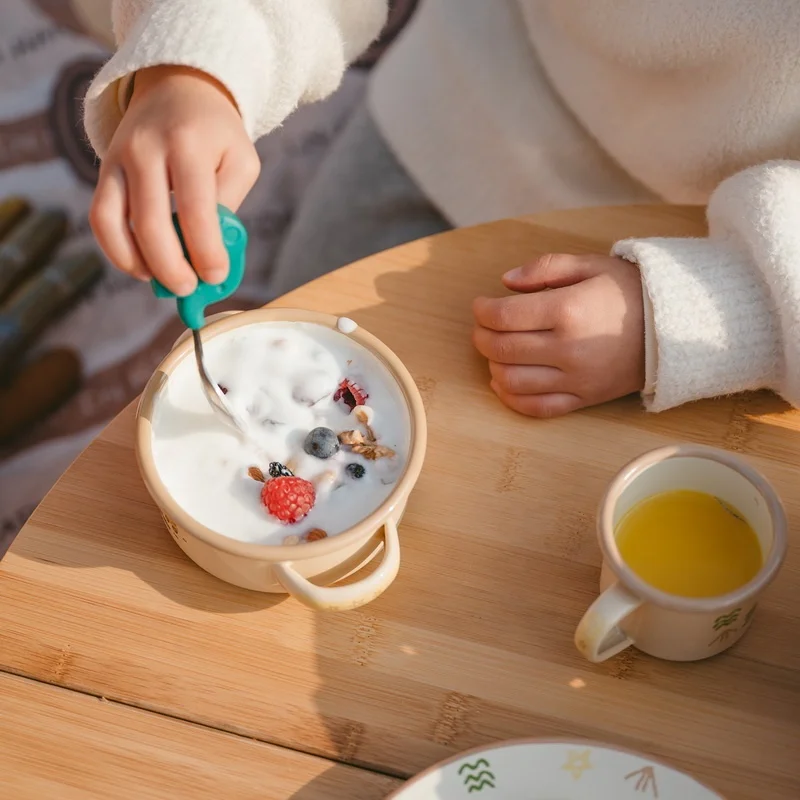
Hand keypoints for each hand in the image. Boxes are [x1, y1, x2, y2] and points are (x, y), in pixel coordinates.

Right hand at [90, 66, 260, 294]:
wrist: (177, 88)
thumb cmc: (216, 134)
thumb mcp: (240, 161)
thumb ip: (228, 205)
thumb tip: (211, 255)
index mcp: (188, 144)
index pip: (194, 210)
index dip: (205, 252)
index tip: (216, 277)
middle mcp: (146, 149)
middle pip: (150, 222)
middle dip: (171, 267)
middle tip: (189, 289)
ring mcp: (118, 159)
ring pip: (114, 222)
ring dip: (139, 263)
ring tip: (164, 281)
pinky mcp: (103, 170)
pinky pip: (100, 218)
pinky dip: (117, 251)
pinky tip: (141, 267)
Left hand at [473, 254, 645, 417]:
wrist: (675, 327)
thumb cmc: (629, 291)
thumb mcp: (590, 265)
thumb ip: (545, 268)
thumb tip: (505, 282)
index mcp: (568, 311)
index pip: (504, 316)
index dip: (482, 311)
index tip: (480, 306)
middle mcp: (569, 349)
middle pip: (502, 349)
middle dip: (482, 337)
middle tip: (482, 327)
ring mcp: (576, 379)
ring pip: (513, 381)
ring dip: (493, 366)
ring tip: (496, 351)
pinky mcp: (584, 399)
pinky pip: (537, 408)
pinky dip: (511, 398)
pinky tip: (503, 382)